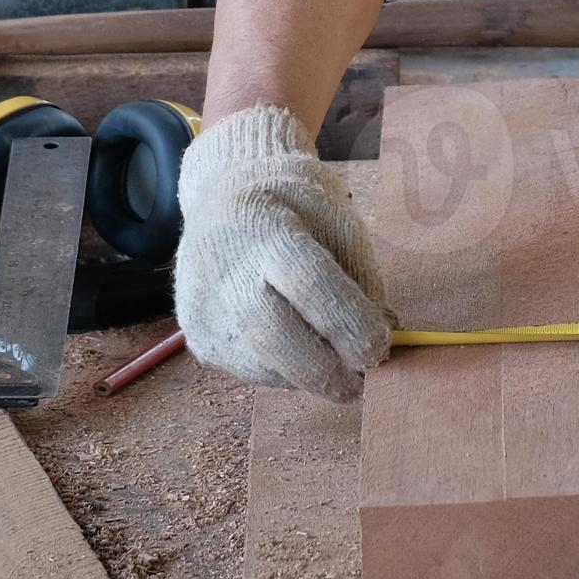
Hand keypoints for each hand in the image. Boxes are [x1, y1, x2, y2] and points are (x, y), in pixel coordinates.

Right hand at [174, 105, 390, 399]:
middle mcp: (224, 272)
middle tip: (360, 380)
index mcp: (266, 230)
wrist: (223, 197)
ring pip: (264, 365)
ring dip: (308, 372)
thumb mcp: (338, 218)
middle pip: (273, 336)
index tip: (380, 349)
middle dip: (324, 369)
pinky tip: (293, 340)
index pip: (308, 283)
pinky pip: (251, 371)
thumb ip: (362, 275)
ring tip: (329, 348)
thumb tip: (379, 339)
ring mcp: (204, 309)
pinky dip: (284, 368)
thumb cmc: (293, 209)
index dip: (348, 322)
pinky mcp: (198, 339)